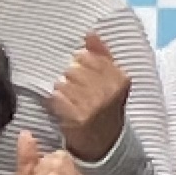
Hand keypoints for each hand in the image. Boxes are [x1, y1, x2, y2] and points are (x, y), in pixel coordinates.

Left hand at [49, 31, 130, 163]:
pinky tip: (63, 106)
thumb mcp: (112, 79)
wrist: (105, 141)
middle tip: (74, 88)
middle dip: (70, 76)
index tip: (81, 71)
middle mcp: (109, 91)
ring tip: (70, 98)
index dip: (79, 62)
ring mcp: (94, 106)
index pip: (87, 56)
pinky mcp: (79, 118)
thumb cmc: (106, 105)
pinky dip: (56, 101)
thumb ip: (102, 54)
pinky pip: (57, 98)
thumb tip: (90, 33)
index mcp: (120, 78)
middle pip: (73, 69)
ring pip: (63, 82)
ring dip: (62, 89)